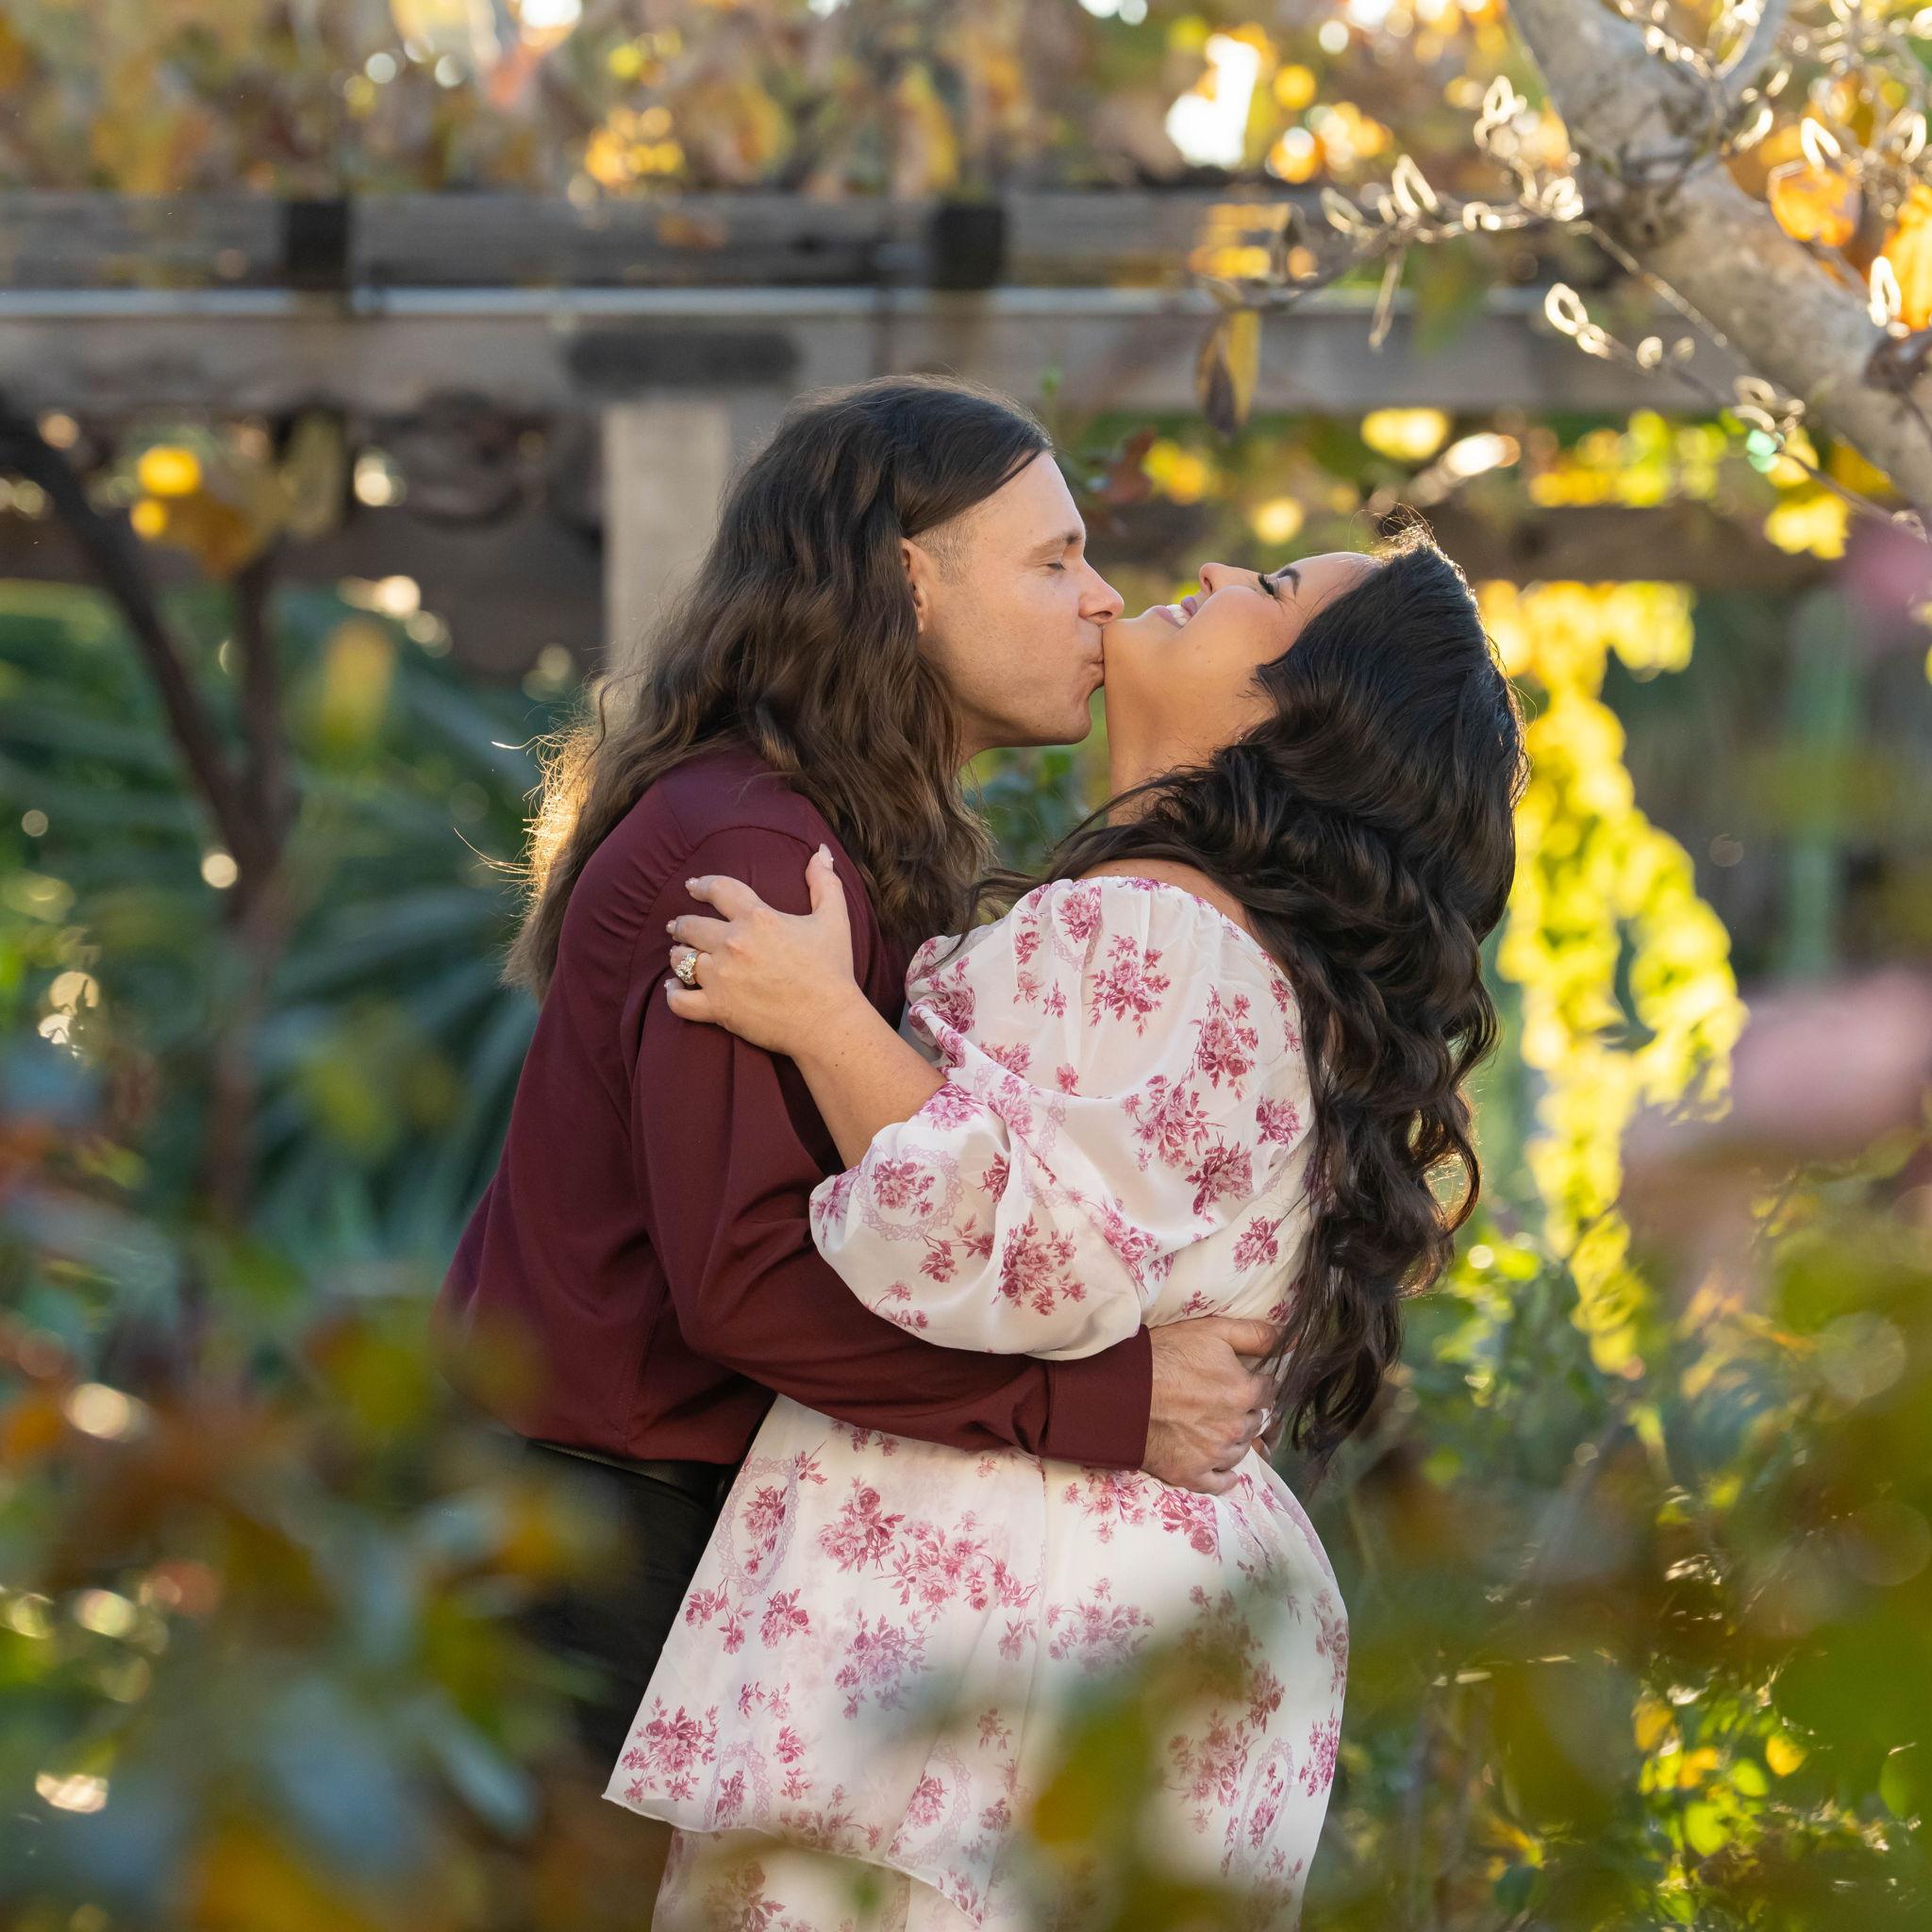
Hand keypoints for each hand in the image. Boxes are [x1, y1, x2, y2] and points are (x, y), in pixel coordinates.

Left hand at [665, 846, 859, 1056]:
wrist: (828, 1021)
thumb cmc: (833, 970)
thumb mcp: (834, 919)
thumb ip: (824, 882)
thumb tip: (820, 851)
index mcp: (757, 918)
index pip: (719, 890)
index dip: (702, 885)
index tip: (692, 886)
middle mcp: (732, 943)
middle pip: (690, 925)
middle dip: (681, 924)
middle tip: (677, 926)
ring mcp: (721, 977)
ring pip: (681, 958)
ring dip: (678, 954)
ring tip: (679, 955)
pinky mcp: (718, 1008)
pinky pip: (679, 1000)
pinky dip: (673, 993)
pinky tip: (673, 987)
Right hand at [1141, 1317, 1281, 1495]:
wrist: (1120, 1392)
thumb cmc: (1165, 1355)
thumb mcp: (1211, 1331)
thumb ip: (1255, 1335)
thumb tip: (1291, 1338)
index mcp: (1245, 1393)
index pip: (1269, 1391)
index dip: (1256, 1383)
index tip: (1243, 1380)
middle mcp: (1236, 1428)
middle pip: (1255, 1422)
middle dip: (1245, 1411)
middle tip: (1223, 1401)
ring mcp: (1215, 1455)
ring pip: (1240, 1450)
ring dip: (1234, 1439)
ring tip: (1213, 1426)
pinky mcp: (1192, 1474)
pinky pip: (1221, 1482)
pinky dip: (1224, 1475)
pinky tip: (1219, 1465)